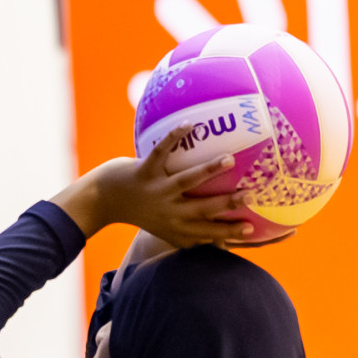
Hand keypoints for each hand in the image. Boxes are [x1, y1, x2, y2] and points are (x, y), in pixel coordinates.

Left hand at [52, 123, 255, 247]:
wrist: (102, 202)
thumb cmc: (142, 212)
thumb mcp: (166, 228)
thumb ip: (193, 228)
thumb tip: (225, 232)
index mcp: (177, 228)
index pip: (208, 233)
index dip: (231, 232)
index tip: (255, 227)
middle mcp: (169, 212)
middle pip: (201, 210)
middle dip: (225, 204)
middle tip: (249, 195)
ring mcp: (156, 192)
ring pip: (185, 181)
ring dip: (207, 171)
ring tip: (229, 160)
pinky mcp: (142, 173)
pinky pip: (160, 153)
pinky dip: (173, 138)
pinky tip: (189, 125)